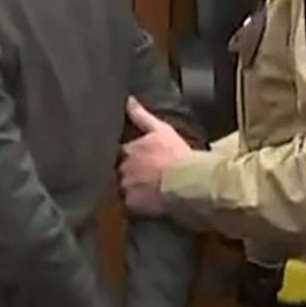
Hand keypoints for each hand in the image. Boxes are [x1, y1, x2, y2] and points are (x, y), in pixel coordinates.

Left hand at [119, 97, 191, 215]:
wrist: (187, 182)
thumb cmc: (177, 155)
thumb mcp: (162, 130)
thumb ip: (141, 116)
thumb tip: (128, 100)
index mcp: (128, 149)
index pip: (118, 152)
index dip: (126, 156)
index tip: (135, 159)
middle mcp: (122, 168)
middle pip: (118, 171)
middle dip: (126, 173)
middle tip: (142, 177)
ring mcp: (125, 187)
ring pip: (122, 188)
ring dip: (130, 189)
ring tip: (145, 192)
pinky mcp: (131, 205)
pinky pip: (129, 206)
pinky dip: (135, 205)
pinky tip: (147, 204)